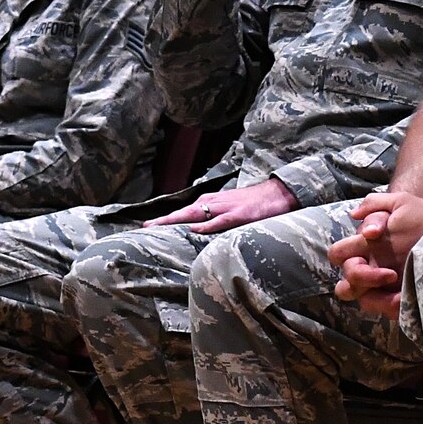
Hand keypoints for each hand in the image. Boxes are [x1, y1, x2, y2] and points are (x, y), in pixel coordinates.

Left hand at [145, 178, 298, 234]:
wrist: (276, 194)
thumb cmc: (252, 204)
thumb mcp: (228, 211)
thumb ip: (212, 219)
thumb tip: (195, 230)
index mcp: (210, 203)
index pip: (182, 213)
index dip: (165, 220)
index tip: (147, 227)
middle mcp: (213, 203)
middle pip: (183, 212)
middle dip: (164, 220)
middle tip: (145, 228)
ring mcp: (226, 207)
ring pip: (196, 214)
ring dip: (178, 220)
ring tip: (161, 227)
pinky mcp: (239, 214)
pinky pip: (220, 220)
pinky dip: (207, 224)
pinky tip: (195, 228)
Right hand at [328, 191, 422, 315]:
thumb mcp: (401, 204)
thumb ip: (374, 204)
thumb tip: (353, 216)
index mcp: (364, 248)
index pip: (338, 255)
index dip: (346, 253)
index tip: (376, 239)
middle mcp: (370, 269)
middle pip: (345, 284)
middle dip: (361, 278)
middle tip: (390, 274)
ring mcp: (385, 288)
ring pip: (364, 301)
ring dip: (379, 298)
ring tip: (401, 294)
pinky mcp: (402, 300)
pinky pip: (389, 312)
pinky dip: (397, 307)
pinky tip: (410, 298)